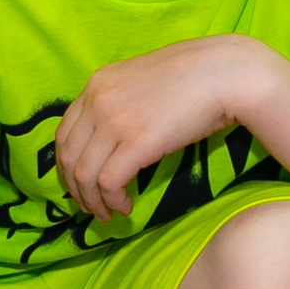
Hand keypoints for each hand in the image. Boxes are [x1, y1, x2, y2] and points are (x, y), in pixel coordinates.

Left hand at [54, 37, 284, 217]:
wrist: (225, 74)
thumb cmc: (195, 77)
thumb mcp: (142, 82)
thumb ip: (120, 102)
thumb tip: (112, 136)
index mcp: (97, 83)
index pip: (64, 132)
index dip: (67, 165)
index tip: (80, 183)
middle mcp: (97, 100)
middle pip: (68, 156)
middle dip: (75, 189)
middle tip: (90, 206)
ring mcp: (113, 121)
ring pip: (84, 175)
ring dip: (92, 201)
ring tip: (108, 214)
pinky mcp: (135, 143)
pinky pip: (108, 183)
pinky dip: (112, 201)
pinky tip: (126, 207)